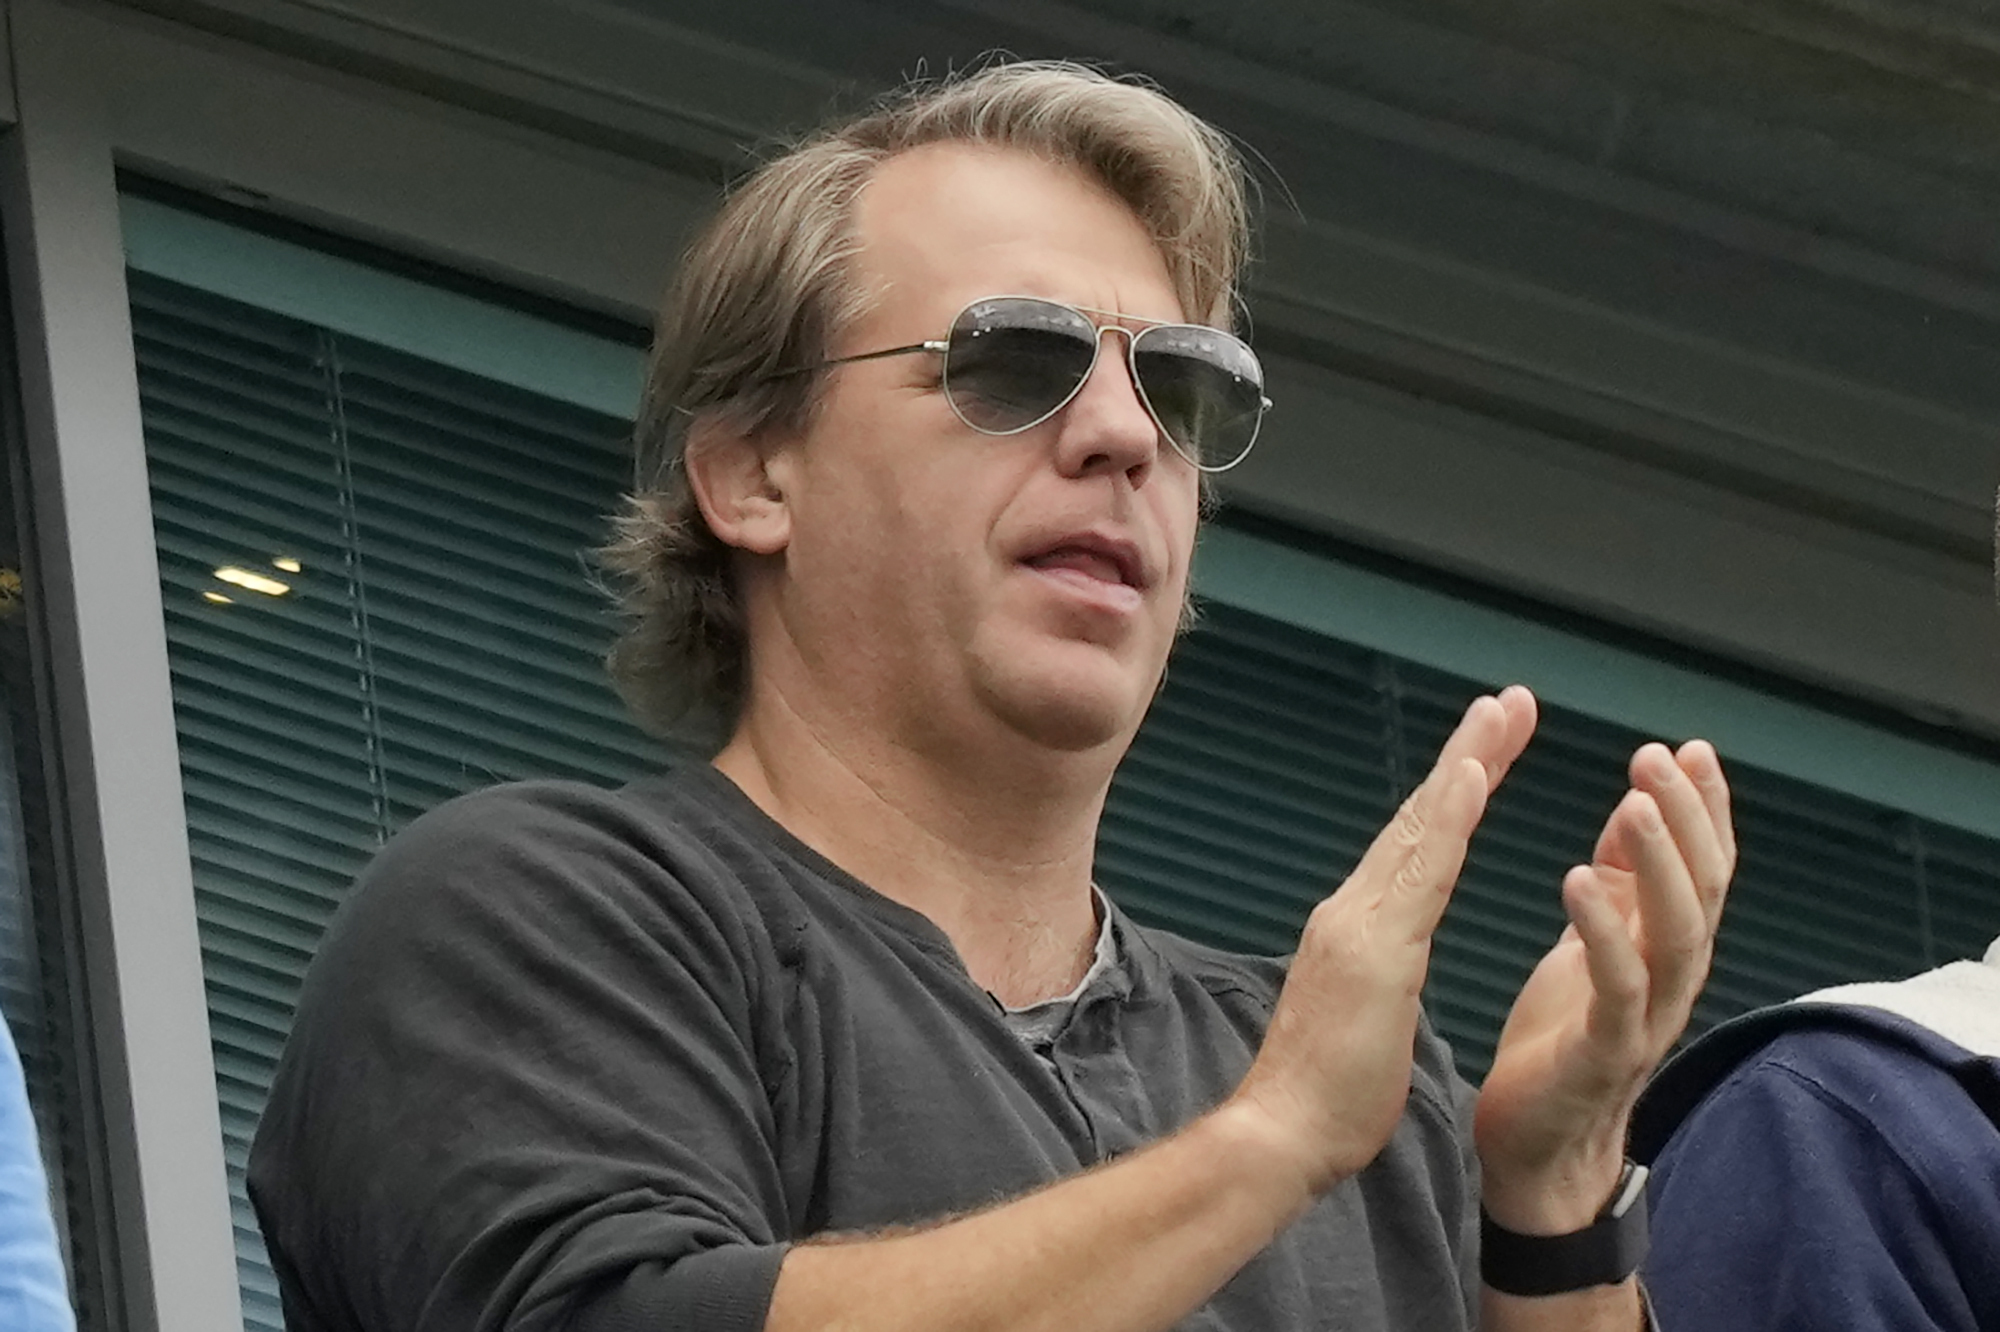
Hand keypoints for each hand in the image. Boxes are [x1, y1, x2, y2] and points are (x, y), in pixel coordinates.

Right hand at [1229, 687, 1537, 1193]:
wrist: (1282, 1134)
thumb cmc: (1327, 1095)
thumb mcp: (1369, 1017)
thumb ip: (1382, 977)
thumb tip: (1391, 967)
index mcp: (1359, 927)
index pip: (1419, 846)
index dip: (1454, 792)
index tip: (1490, 747)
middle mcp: (1354, 910)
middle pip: (1421, 818)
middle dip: (1469, 753)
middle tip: (1511, 700)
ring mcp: (1359, 923)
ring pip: (1422, 828)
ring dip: (1465, 762)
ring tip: (1503, 712)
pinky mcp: (1373, 948)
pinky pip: (1421, 871)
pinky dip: (1447, 816)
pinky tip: (1474, 774)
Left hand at [1473, 740, 1735, 1232]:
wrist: (1535, 1149)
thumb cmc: (1560, 1040)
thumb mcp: (1591, 945)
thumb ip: (1620, 884)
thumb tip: (1637, 805)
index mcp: (1664, 949)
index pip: (1705, 867)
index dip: (1705, 809)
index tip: (1691, 747)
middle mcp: (1672, 981)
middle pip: (1704, 889)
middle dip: (1688, 818)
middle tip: (1657, 756)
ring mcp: (1646, 1020)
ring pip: (1678, 933)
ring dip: (1660, 863)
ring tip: (1635, 802)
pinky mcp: (1604, 1054)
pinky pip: (1618, 988)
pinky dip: (1604, 931)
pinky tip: (1576, 881)